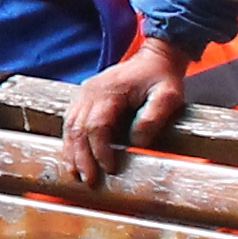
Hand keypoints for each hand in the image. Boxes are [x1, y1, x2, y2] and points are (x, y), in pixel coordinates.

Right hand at [60, 38, 191, 182]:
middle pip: (77, 129)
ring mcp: (84, 94)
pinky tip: (73, 157)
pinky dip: (70, 141)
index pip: (96, 126)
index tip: (110, 169)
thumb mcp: (168, 96)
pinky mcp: (84, 98)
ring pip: (69, 127)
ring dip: (71, 152)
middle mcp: (90, 92)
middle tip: (88, 180)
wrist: (154, 58)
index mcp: (108, 91)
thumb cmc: (162, 78)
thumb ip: (152, 118)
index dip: (100, 151)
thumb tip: (135, 144)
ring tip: (75, 173)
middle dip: (81, 157)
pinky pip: (70, 122)